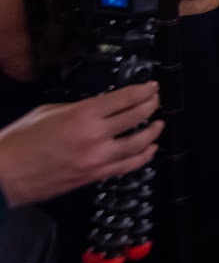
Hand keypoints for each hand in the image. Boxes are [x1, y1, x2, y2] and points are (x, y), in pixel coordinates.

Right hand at [0, 83, 163, 206]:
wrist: (4, 176)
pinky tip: (150, 150)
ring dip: (153, 132)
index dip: (144, 90)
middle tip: (155, 99)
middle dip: (151, 105)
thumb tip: (99, 107)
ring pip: (139, 144)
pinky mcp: (94, 176)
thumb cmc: (19, 141)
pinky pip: (127, 166)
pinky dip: (143, 157)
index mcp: (83, 115)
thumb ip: (79, 108)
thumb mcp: (49, 112)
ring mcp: (97, 159)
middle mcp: (95, 136)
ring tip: (159, 123)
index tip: (152, 86)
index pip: (125, 98)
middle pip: (137, 117)